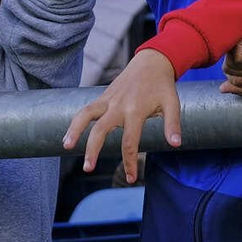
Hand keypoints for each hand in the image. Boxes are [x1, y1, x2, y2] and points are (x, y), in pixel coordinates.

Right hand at [62, 49, 180, 181]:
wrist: (151, 62)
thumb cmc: (162, 85)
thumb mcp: (172, 103)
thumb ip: (172, 124)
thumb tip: (176, 144)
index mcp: (136, 110)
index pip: (129, 142)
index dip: (129, 162)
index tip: (131, 179)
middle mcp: (118, 106)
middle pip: (100, 130)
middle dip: (93, 150)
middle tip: (88, 169)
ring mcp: (108, 100)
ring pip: (85, 115)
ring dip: (74, 130)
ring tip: (66, 146)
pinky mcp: (103, 96)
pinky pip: (86, 109)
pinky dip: (76, 121)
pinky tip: (69, 135)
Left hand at [220, 19, 241, 95]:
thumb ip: (240, 87)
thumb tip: (222, 89)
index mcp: (240, 57)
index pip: (228, 75)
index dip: (240, 82)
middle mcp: (236, 48)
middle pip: (227, 71)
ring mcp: (236, 41)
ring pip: (230, 66)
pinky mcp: (239, 37)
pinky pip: (237, 58)